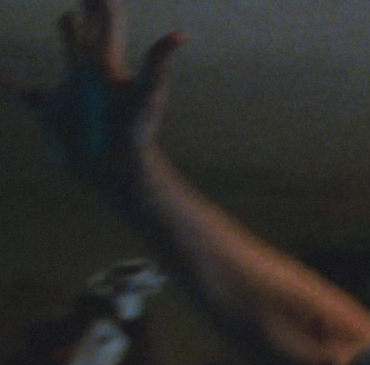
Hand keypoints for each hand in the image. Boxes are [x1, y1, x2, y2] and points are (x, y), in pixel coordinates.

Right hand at [0, 0, 184, 191]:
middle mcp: (91, 72)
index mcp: (108, 64)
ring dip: (68, 34)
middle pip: (91, 30)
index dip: (102, 1)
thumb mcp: (145, 95)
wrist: (117, 173)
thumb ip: (157, 63)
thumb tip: (182, 35)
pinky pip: (27, 93)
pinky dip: (11, 84)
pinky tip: (0, 78)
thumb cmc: (134, 135)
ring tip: (66, 18)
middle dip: (90, 7)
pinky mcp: (52, 112)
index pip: (108, 22)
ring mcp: (72, 90)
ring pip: (68, 53)